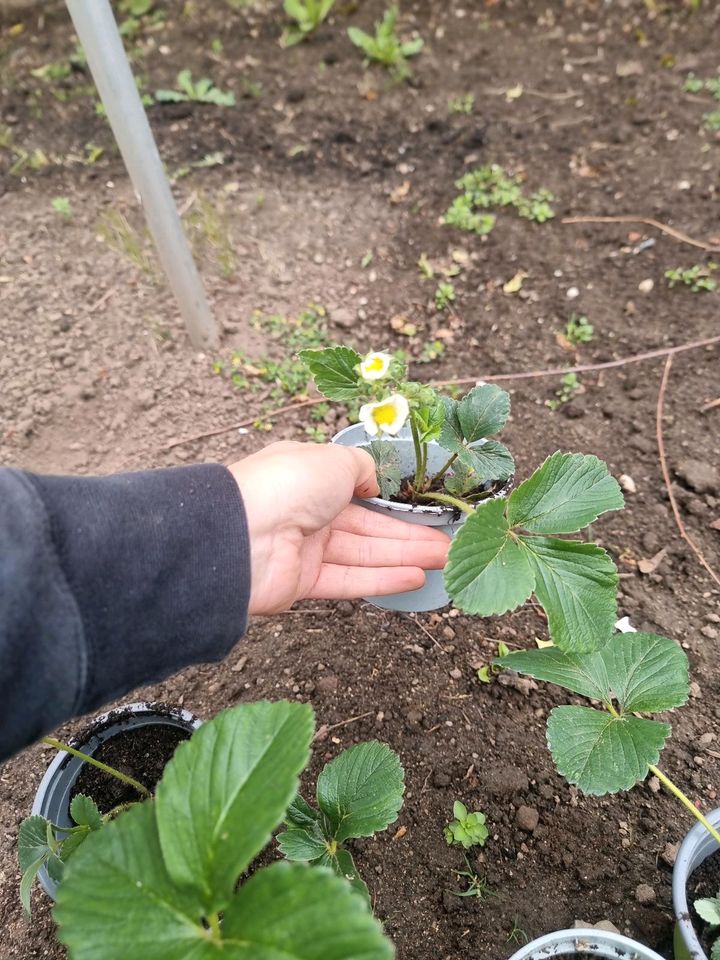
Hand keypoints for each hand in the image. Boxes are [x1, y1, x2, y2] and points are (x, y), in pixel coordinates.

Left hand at [228, 441, 449, 614]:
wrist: (239, 536)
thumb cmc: (287, 484)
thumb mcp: (334, 458)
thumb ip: (362, 467)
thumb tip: (375, 482)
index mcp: (309, 474)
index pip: (357, 487)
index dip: (391, 500)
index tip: (424, 508)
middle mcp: (307, 510)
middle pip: (367, 525)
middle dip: (409, 534)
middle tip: (448, 544)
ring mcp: (304, 548)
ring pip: (364, 553)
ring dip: (405, 556)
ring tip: (445, 560)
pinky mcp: (303, 583)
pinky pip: (350, 579)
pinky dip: (383, 579)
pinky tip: (415, 578)